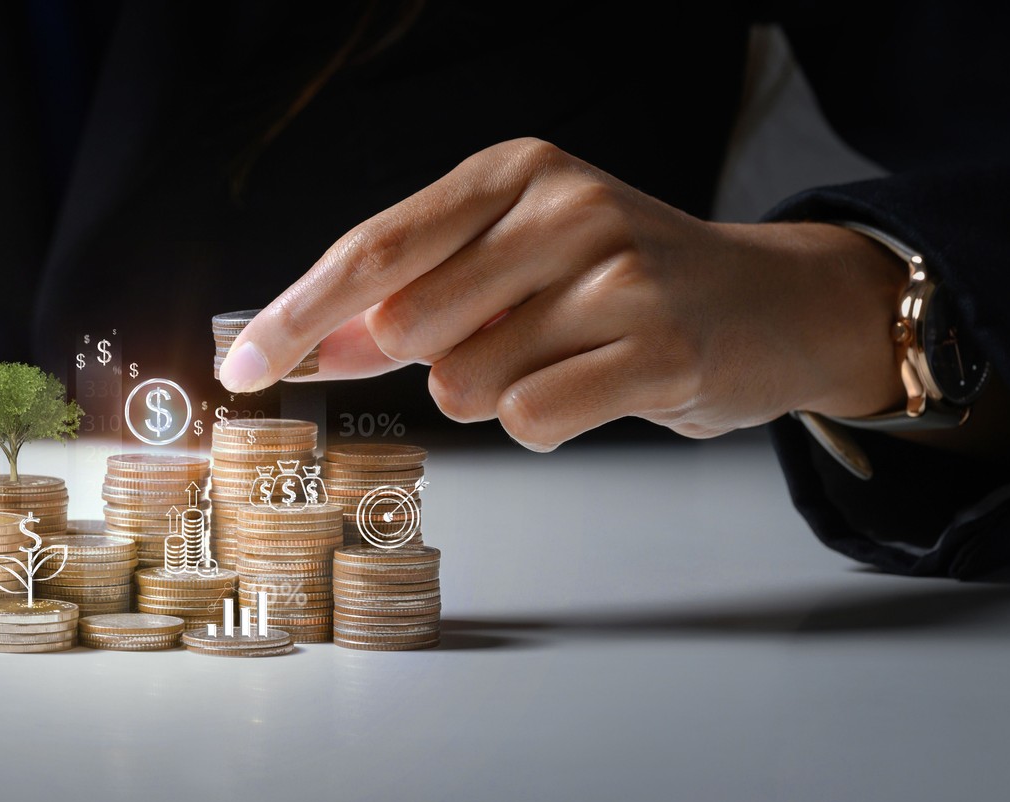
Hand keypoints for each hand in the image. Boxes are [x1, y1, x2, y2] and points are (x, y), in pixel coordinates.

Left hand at [220, 138, 909, 449]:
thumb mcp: (511, 260)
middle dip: (431, 361)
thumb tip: (294, 345)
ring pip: (465, 384)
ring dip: (496, 394)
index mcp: (513, 171)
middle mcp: (563, 206)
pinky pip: (530, 420)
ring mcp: (618, 273)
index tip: (237, 366)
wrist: (772, 304)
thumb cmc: (621, 284)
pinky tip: (598, 387)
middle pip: (409, 328)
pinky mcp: (659, 347)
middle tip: (509, 339)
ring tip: (567, 358)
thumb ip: (406, 299)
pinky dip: (545, 422)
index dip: (295, 313)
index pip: (373, 248)